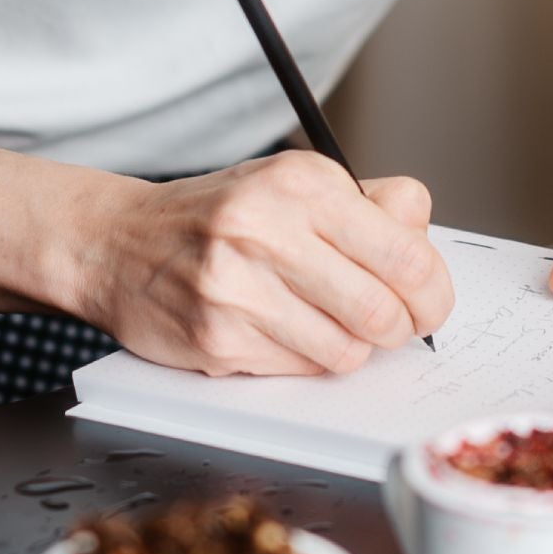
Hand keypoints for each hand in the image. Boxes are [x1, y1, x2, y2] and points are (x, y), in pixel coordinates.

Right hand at [95, 152, 454, 376]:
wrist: (119, 243)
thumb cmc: (222, 214)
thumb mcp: (296, 183)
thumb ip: (370, 205)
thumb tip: (424, 232)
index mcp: (302, 184)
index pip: (407, 256)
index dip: (433, 291)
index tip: (428, 300)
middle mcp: (267, 230)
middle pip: (384, 313)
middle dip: (400, 328)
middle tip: (391, 324)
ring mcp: (238, 289)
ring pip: (347, 351)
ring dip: (351, 347)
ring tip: (327, 322)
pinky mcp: (218, 340)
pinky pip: (300, 370)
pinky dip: (305, 359)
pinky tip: (280, 330)